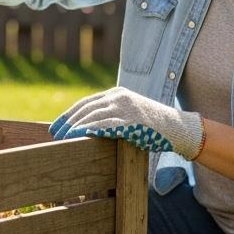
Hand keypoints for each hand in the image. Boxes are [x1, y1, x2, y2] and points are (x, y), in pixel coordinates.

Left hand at [50, 86, 204, 158]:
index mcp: (116, 94)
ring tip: (62, 139)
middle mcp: (119, 98)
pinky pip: (105, 125)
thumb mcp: (129, 114)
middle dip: (68, 122)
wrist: (177, 127)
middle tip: (55, 135)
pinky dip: (89, 131)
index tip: (56, 127)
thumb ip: (111, 116)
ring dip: (75, 128)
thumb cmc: (152, 125)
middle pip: (86, 109)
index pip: (86, 103)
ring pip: (93, 116)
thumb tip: (88, 129)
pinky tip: (78, 138)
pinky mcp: (132, 121)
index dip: (69, 115)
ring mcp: (125, 108)